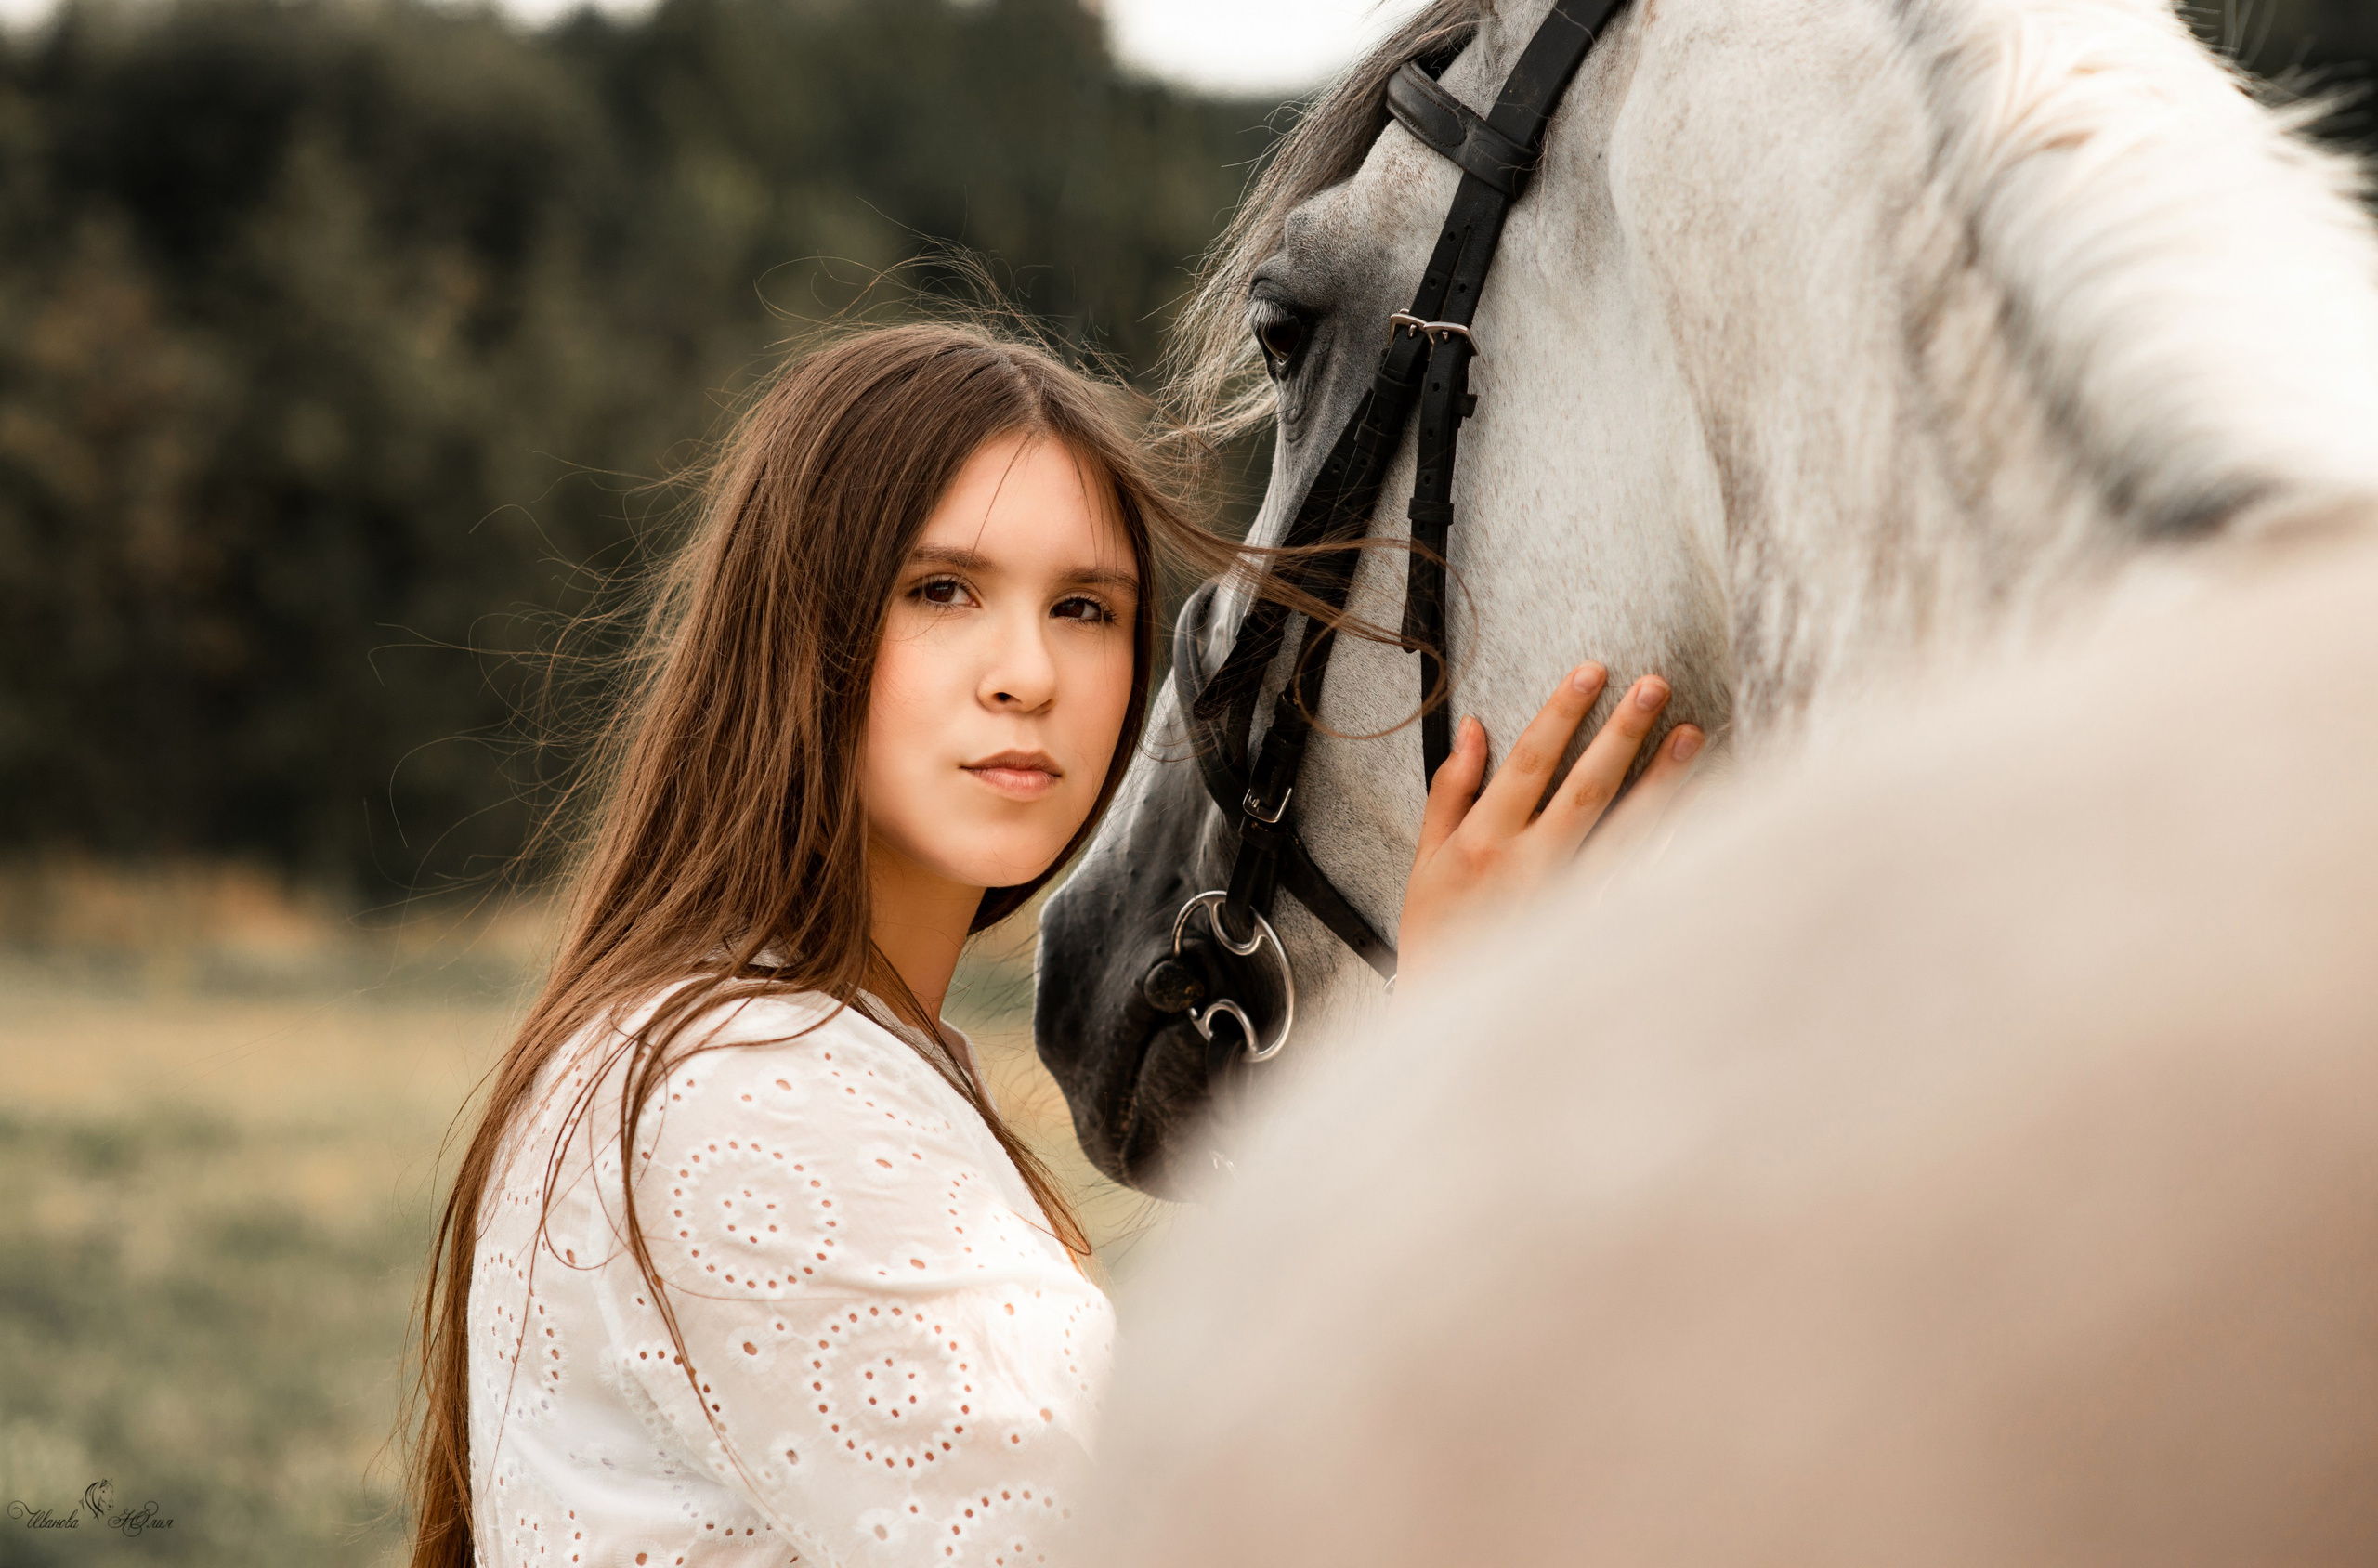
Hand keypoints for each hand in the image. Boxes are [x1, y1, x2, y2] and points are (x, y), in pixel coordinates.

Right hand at [1396, 664, 1702, 985]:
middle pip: (1586, 788)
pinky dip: (1670, 848)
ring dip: (1661, 782)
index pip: (1529, 762)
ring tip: (1690, 735)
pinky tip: (1696, 813)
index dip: (1562, 713)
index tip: (1593, 671)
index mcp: (1484, 842)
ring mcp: (1567, 901)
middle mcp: (1529, 867)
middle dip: (1622, 732)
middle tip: (1656, 685)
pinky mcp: (1593, 931)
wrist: (1451, 1015)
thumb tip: (1477, 730)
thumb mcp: (1426, 859)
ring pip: (1625, 833)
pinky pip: (1640, 884)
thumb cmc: (1437, 934)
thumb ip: (1452, 791)